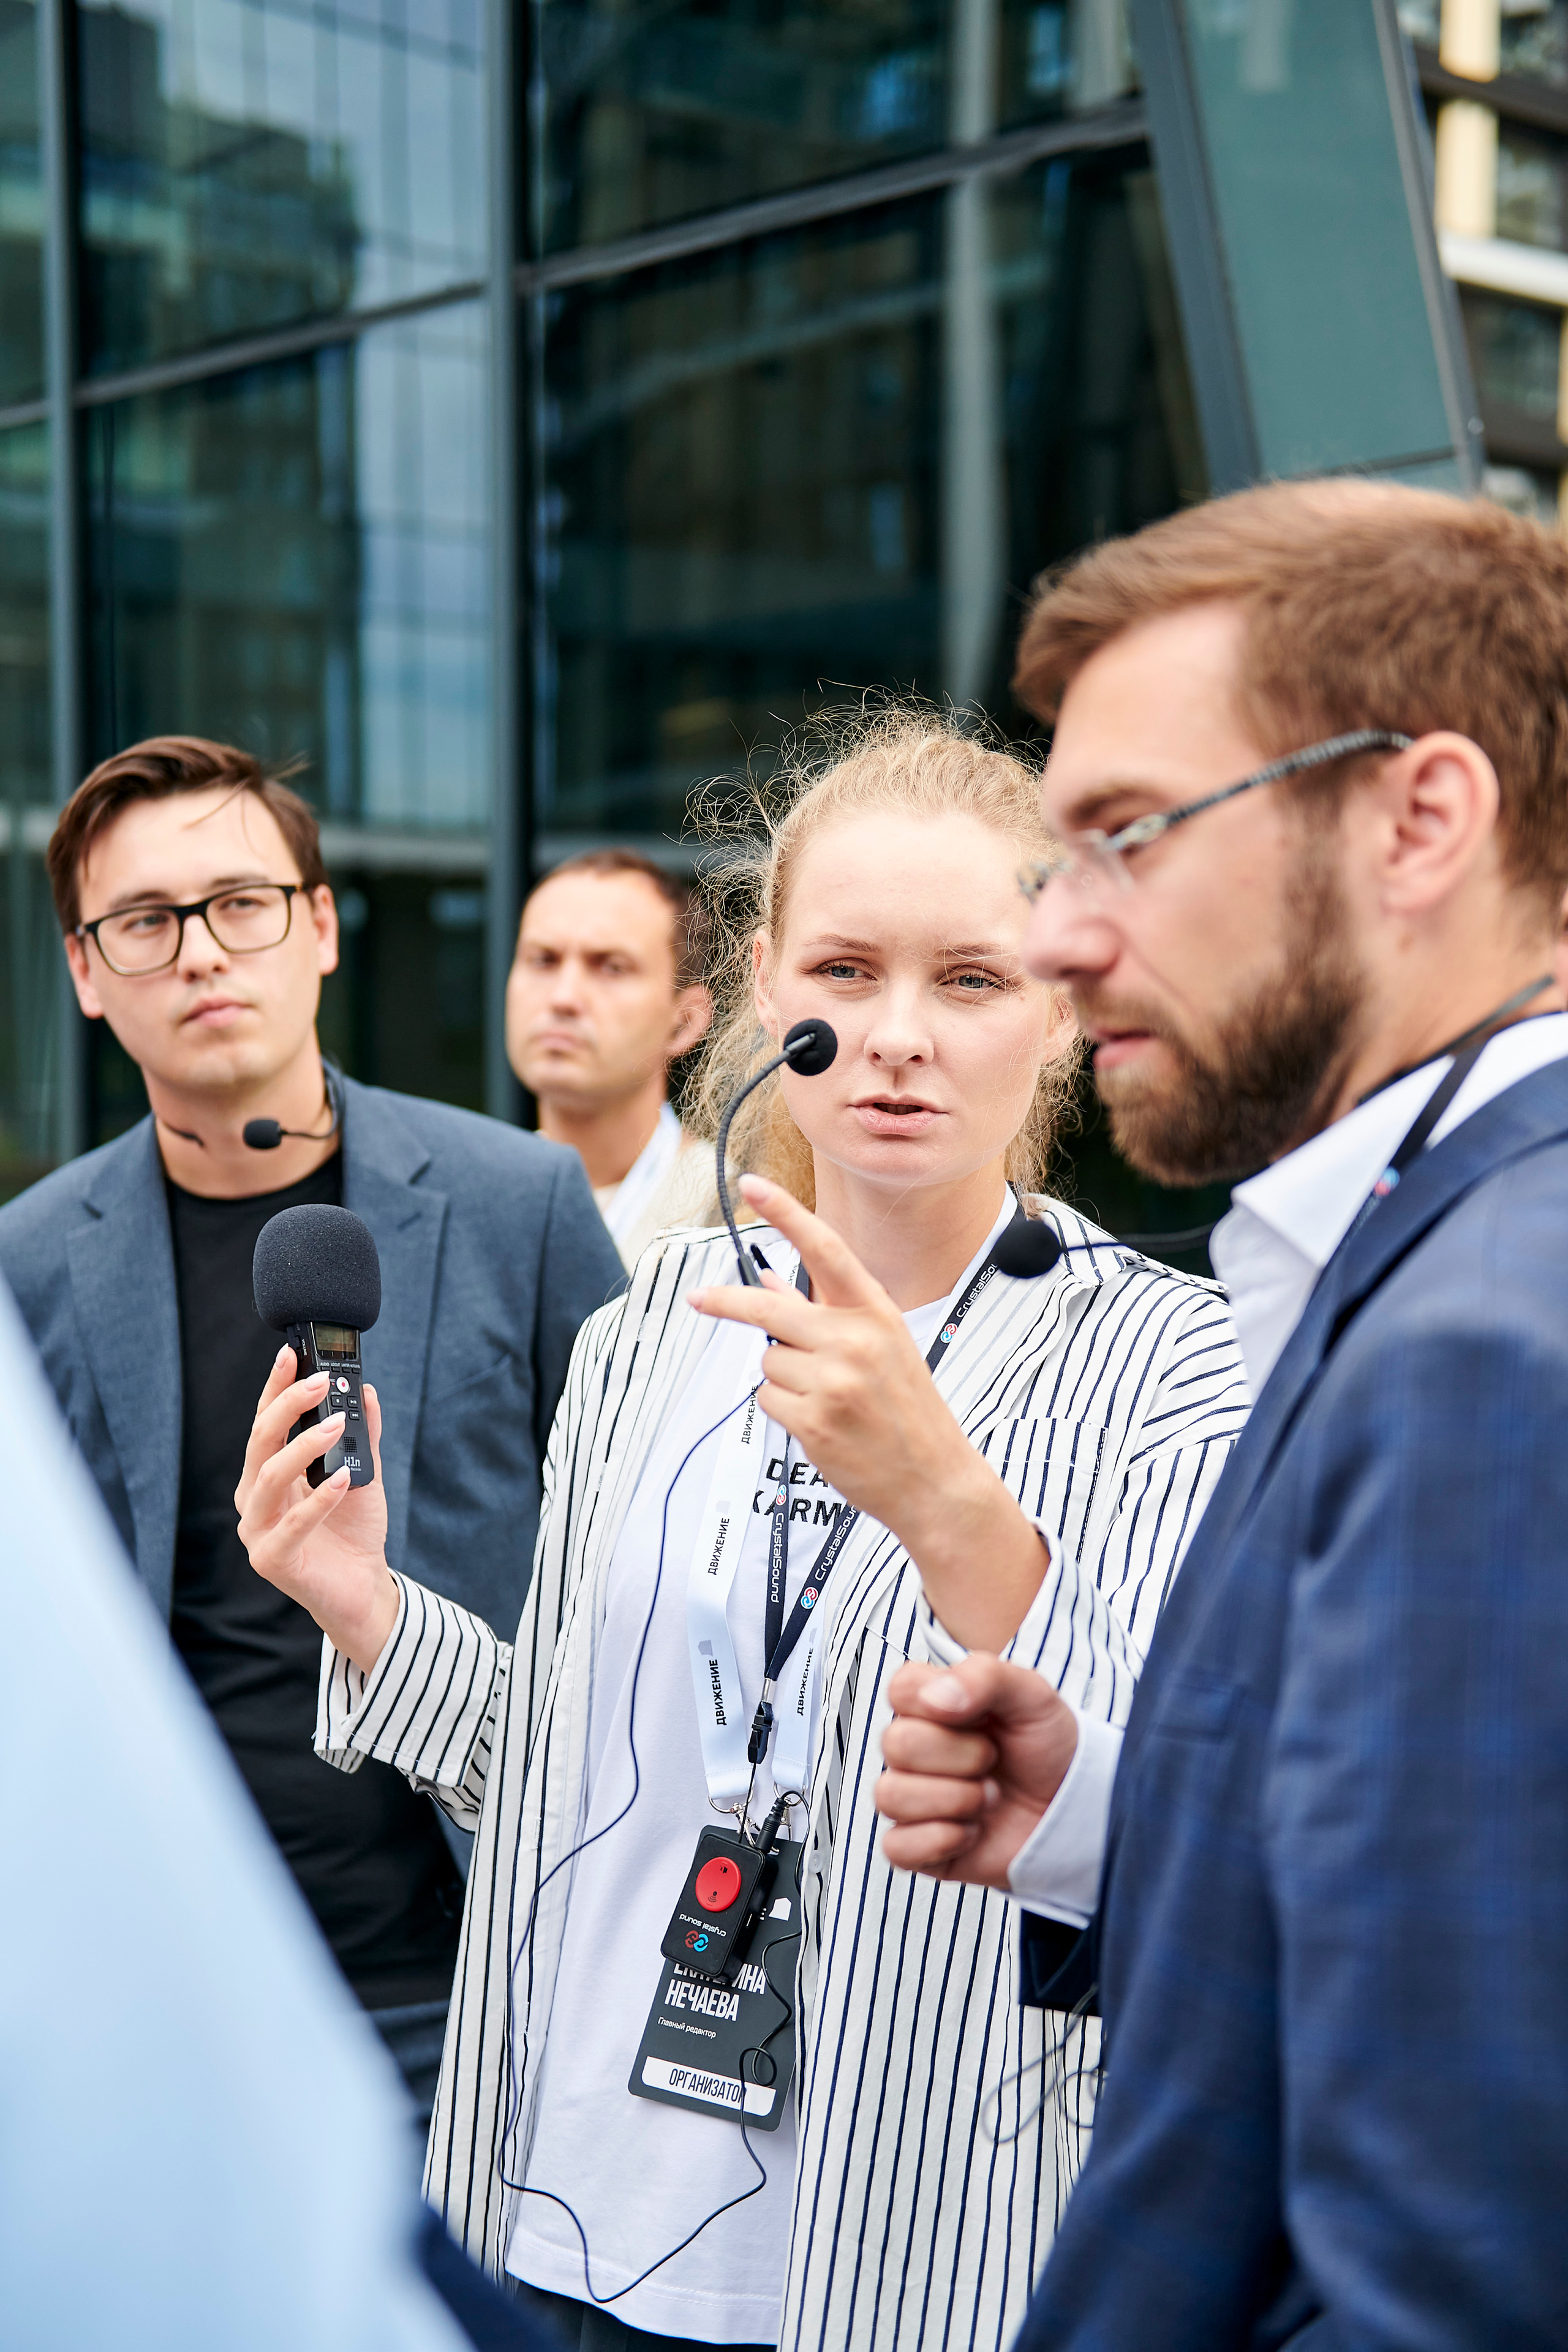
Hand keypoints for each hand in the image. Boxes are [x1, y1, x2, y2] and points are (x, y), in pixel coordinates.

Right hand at [235, 1345, 399, 1674]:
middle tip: (320, 1381)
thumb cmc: (353, 1529)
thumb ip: (361, 1436)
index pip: (265, 1422)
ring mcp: (258, 1530)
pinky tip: (342, 1479)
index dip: (275, 1387)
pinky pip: (292, 1525)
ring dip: (303, 1447)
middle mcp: (254, 1498)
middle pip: (260, 1442)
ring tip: (335, 1426)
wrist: (363, 1586)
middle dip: (287, 1405)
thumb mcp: (361, 1473)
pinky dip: (318, 1500)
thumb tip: (366, 1392)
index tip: (291, 1354)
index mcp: (267, 1473)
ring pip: (268, 1477)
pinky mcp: (272, 1560)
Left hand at [686, 1174, 1047, 1648]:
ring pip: (767, 1361)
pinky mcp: (815, 1421)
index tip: (751, 1184)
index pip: (825, 1249)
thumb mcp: (880, 1347)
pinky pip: (768, 1398)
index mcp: (876, 1313)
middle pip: (768, 1310)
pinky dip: (783, 1409)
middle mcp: (856, 1340)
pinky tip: (820, 1422)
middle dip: (727, 1304)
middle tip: (698, 1298)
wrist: (934, 1479)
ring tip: (826, 1399)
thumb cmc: (906, 1409)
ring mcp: (835, 1382)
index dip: (786, 1213)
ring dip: (782, 1378)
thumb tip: (770, 1283)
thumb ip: (825, 1313)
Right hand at [875, 1655, 1078, 1889]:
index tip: (982, 1716)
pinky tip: (974, 1832)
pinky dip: (943, 1840)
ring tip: (990, 1798)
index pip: (899, 1690)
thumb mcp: (1032, 1695)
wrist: (1072, 1808)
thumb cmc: (1046, 1748)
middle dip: (962, 1757)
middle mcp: (914, 1750)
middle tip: (994, 1761)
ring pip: (890, 1796)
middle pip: (896, 1744)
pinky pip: (897, 1847)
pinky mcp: (918, 1847)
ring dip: (956, 1800)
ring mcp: (912, 1799)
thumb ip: (984, 1677)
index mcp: (931, 1705)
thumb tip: (933, 1699)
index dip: (941, 1703)